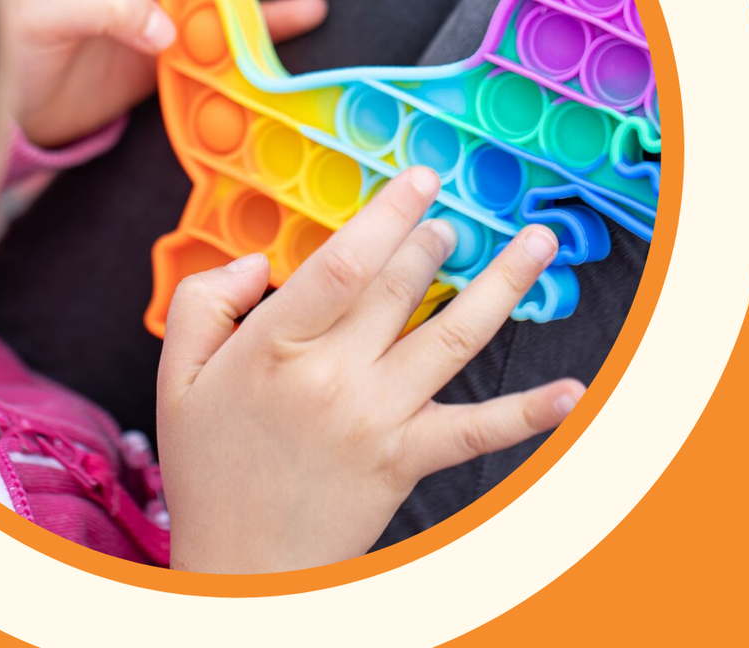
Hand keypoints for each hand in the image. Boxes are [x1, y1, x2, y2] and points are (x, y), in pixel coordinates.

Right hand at [156, 167, 584, 573]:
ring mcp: (378, 418)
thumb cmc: (209, 471)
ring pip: (452, 336)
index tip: (418, 180)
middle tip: (451, 216)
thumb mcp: (176, 377)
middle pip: (400, 288)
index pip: (342, 263)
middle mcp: (333, 378)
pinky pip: (477, 430)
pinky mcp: (407, 459)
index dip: (387, 214)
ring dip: (503, 284)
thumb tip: (256, 261)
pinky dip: (529, 413)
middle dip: (434, 239)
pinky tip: (573, 390)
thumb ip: (202, 301)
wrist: (242, 569)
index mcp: (274, 349)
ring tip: (537, 244)